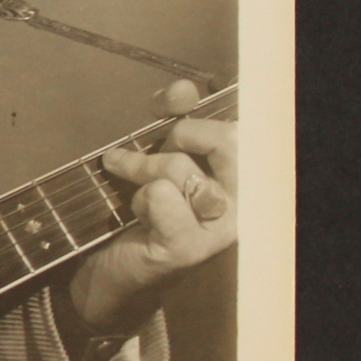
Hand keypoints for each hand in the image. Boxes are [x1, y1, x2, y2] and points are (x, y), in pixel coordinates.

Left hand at [69, 79, 237, 330]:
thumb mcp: (159, 154)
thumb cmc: (142, 210)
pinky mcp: (191, 248)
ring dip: (141, 169)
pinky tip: (138, 215)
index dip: (197, 104)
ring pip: (181, 168)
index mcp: (246, 174)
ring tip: (129, 186)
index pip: (239, 123)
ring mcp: (223, 228)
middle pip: (226, 139)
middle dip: (177, 137)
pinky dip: (139, 198)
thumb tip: (185, 90)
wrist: (111, 270)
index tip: (172, 100)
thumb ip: (175, 118)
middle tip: (148, 154)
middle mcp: (249, 202)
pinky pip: (162, 196)